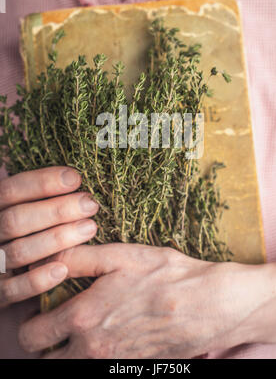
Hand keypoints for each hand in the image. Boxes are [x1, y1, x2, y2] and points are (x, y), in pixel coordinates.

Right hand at [0, 167, 98, 308]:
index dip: (42, 182)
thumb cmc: (18, 239)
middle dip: (56, 210)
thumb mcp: (18, 212)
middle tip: (90, 204)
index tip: (75, 178)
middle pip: (15, 219)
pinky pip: (13, 290)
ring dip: (56, 239)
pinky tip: (63, 269)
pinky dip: (37, 279)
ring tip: (90, 228)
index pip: (10, 190)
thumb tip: (10, 162)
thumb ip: (21, 194)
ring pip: (19, 252)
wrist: (4, 282)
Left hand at [19, 244, 275, 358]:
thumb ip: (80, 257)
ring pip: (71, 367)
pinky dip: (96, 354)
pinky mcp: (131, 368)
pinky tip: (113, 330)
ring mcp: (113, 363)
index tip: (42, 308)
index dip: (31, 321)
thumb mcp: (122, 255)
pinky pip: (100, 367)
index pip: (33, 336)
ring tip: (86, 324)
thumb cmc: (167, 275)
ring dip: (69, 350)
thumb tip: (51, 257)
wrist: (210, 304)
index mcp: (84, 318)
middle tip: (59, 318)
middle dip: (45, 342)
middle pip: (46, 360)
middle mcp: (93, 348)